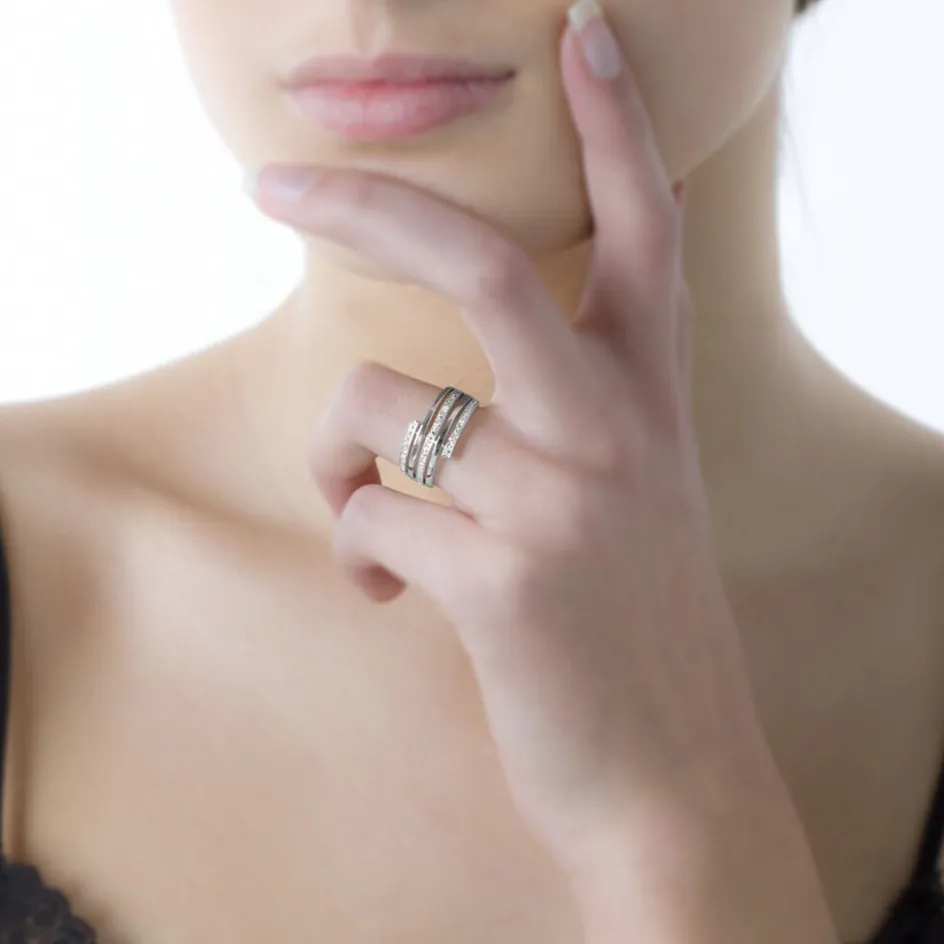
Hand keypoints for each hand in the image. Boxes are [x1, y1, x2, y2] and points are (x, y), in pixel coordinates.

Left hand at [248, 1, 777, 878]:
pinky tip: (387, 588)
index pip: (646, 230)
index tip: (579, 33)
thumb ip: (569, 426)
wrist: (672, 776)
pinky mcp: (500, 576)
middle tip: (275, 187)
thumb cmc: (635, 632)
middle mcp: (613, 429)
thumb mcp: (631, 501)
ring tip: (350, 508)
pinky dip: (356, 548)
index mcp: (650, 402)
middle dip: (365, 204)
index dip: (616, 123)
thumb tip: (426, 409)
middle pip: (479, 259)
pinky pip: (369, 514)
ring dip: (331, 453)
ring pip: (374, 400)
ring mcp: (560, 497)